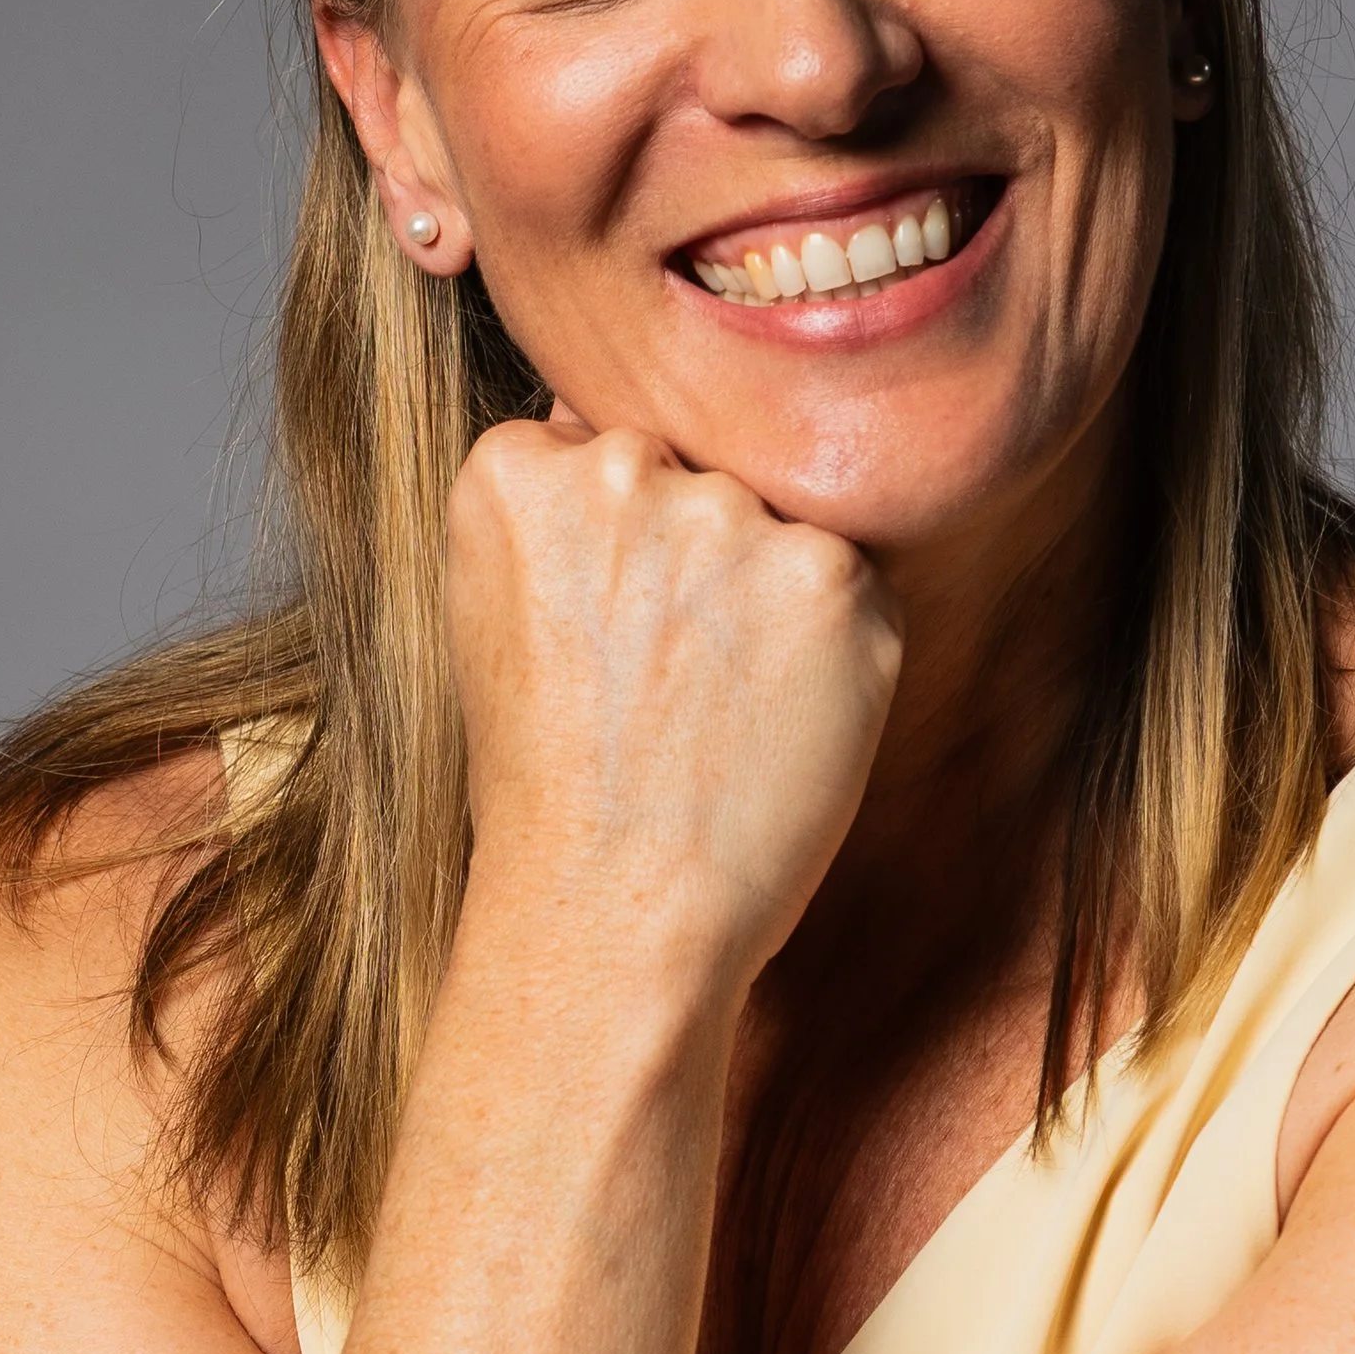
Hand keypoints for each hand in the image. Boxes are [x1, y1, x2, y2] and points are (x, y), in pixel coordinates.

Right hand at [445, 418, 902, 995]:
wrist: (613, 914)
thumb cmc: (552, 785)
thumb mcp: (501, 618)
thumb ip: (563, 510)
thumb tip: (634, 439)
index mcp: (516, 469)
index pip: (606, 448)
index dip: (620, 550)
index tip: (604, 632)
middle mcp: (624, 468)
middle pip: (699, 473)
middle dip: (697, 559)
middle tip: (664, 681)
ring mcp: (734, 517)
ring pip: (780, 523)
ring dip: (769, 596)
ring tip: (715, 709)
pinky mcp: (834, 576)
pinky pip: (854, 583)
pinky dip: (833, 651)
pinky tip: (773, 722)